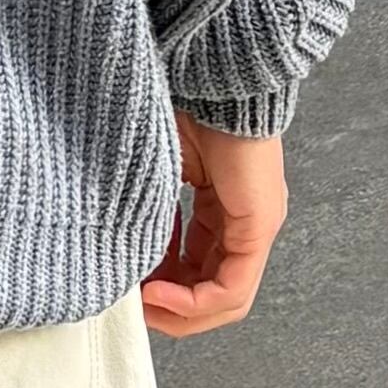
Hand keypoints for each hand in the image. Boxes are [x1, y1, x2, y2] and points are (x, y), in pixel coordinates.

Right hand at [140, 109, 285, 335]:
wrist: (214, 76)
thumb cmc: (185, 108)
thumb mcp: (160, 173)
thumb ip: (152, 214)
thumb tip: (127, 252)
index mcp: (224, 209)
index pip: (198, 269)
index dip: (162, 287)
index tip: (128, 285)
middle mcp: (247, 224)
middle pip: (213, 292)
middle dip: (170, 307)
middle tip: (133, 304)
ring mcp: (257, 227)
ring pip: (225, 298)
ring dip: (181, 311)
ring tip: (144, 303)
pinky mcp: (259, 225)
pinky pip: (232, 286)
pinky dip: (194, 301)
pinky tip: (159, 294)